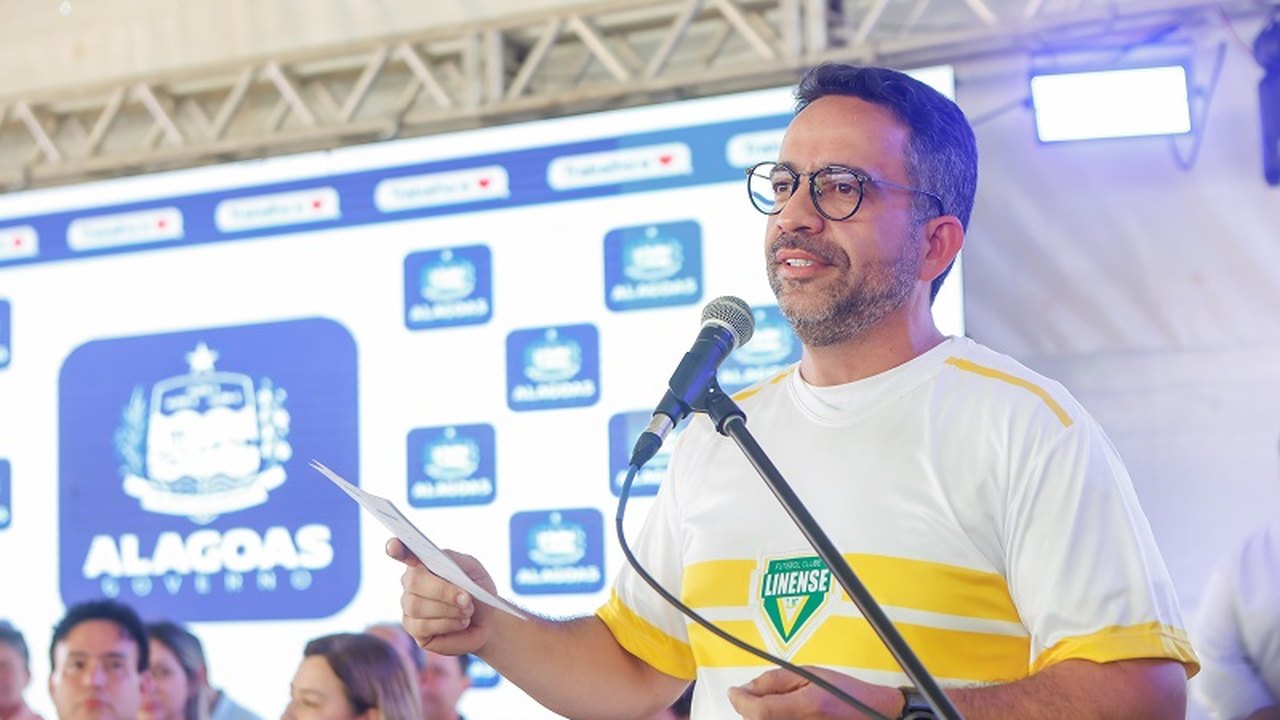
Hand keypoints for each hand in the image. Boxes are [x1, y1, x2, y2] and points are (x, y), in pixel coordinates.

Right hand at [386, 537, 497, 655]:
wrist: (488, 622)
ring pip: (417, 606)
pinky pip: (422, 626)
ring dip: (449, 609)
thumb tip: (440, 560)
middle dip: (443, 591)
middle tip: (466, 598)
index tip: (393, 545)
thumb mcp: (474, 570)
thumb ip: (456, 560)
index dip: (397, 549)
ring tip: (467, 611)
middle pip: (414, 582)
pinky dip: (447, 624)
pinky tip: (460, 622)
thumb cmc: (478, 592)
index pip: (404, 553)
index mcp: (423, 563)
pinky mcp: (414, 629)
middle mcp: (411, 584)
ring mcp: (409, 607)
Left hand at [727, 666, 901, 719]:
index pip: (758, 711)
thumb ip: (776, 680)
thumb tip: (748, 688)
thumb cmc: (847, 693)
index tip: (733, 691)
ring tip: (777, 703)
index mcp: (806, 707)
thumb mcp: (809, 674)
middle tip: (755, 693)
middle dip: (750, 707)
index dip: (740, 701)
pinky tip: (784, 713)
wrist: (873, 714)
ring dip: (762, 715)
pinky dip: (772, 719)